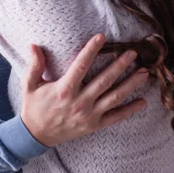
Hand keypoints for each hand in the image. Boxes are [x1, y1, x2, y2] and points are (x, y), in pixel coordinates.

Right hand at [21, 34, 147, 147]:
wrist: (36, 135)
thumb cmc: (34, 106)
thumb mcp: (29, 85)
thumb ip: (34, 65)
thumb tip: (33, 45)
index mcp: (64, 89)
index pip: (80, 66)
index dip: (91, 50)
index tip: (101, 37)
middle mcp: (79, 102)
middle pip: (104, 80)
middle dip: (120, 65)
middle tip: (132, 53)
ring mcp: (89, 115)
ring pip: (114, 97)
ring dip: (131, 84)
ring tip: (144, 73)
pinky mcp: (94, 125)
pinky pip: (116, 117)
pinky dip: (130, 110)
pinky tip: (143, 102)